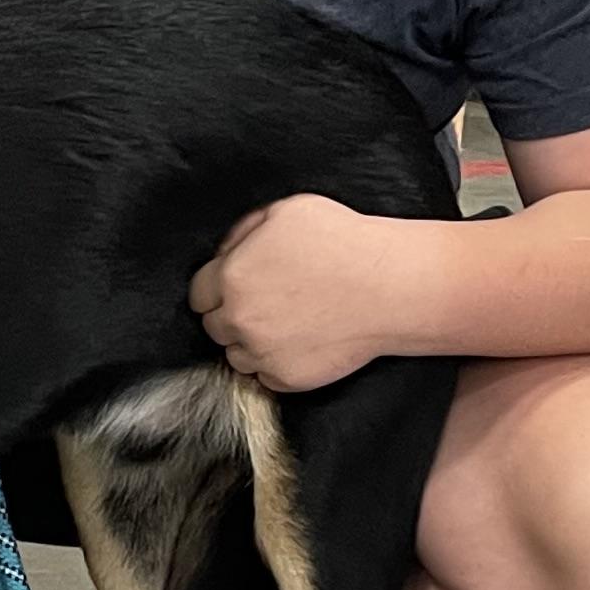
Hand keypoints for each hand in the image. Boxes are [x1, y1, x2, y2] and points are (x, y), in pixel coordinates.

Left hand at [189, 196, 392, 391]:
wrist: (391, 287)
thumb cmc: (345, 243)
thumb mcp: (288, 211)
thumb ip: (246, 231)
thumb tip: (226, 251)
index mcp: (232, 277)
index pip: (198, 294)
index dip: (216, 289)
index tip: (234, 288)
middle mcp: (239, 320)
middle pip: (214, 326)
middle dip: (233, 314)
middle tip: (266, 302)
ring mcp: (262, 354)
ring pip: (236, 355)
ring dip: (252, 342)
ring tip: (286, 323)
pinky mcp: (287, 379)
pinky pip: (265, 377)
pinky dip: (276, 363)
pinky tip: (301, 341)